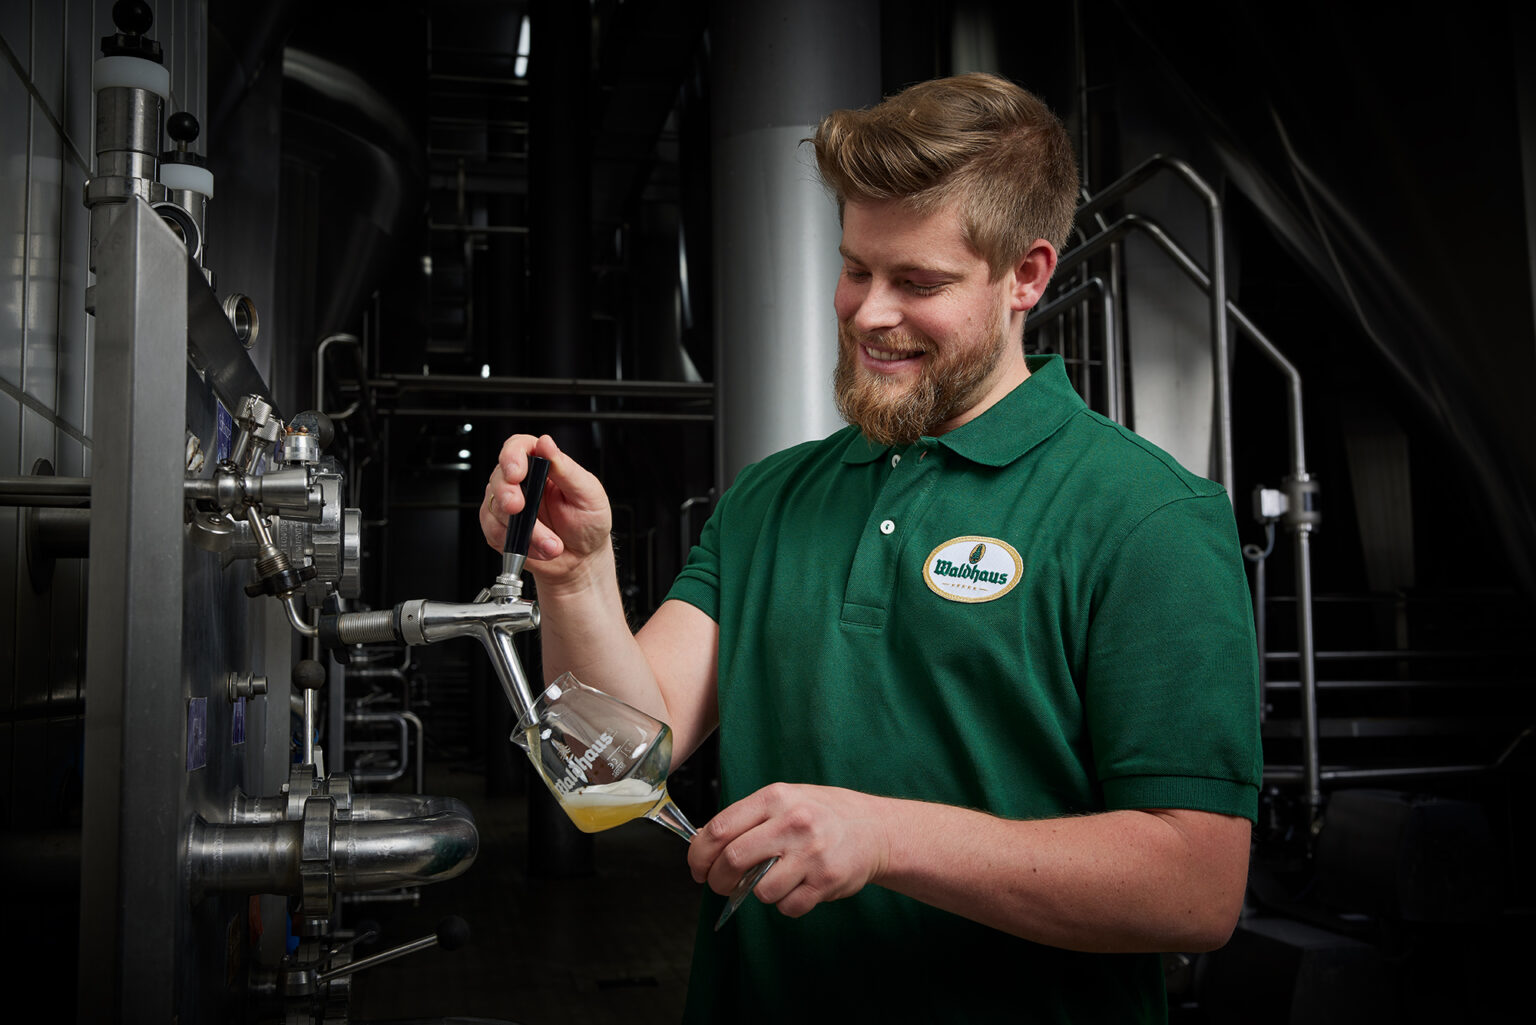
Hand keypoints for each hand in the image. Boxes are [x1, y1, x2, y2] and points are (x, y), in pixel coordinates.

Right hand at [479, 434, 613, 589]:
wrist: (583, 559)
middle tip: (519, 509)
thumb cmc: (589, 523)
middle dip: (507, 494)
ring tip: (552, 543)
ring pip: (496, 508)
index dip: (512, 456)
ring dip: (525, 531)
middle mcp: (523, 483)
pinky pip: (493, 532)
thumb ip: (566, 469)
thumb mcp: (588, 493)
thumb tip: (546, 443)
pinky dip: (517, 544)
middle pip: (499, 477)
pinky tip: (538, 548)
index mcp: (543, 466)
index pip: (518, 448)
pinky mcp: (500, 529)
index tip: (517, 473)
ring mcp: (508, 506)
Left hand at [688, 783, 892, 918]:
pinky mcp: (826, 880)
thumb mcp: (785, 800)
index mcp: (775, 798)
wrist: (875, 828)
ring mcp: (810, 853)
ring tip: (772, 881)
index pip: (720, 829)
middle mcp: (792, 822)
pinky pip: (787, 906)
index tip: (697, 868)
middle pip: (732, 860)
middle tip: (721, 885)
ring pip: (760, 890)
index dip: (699, 855)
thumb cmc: (823, 814)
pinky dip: (785, 904)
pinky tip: (796, 888)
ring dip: (757, 893)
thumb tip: (704, 844)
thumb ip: (748, 818)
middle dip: (718, 881)